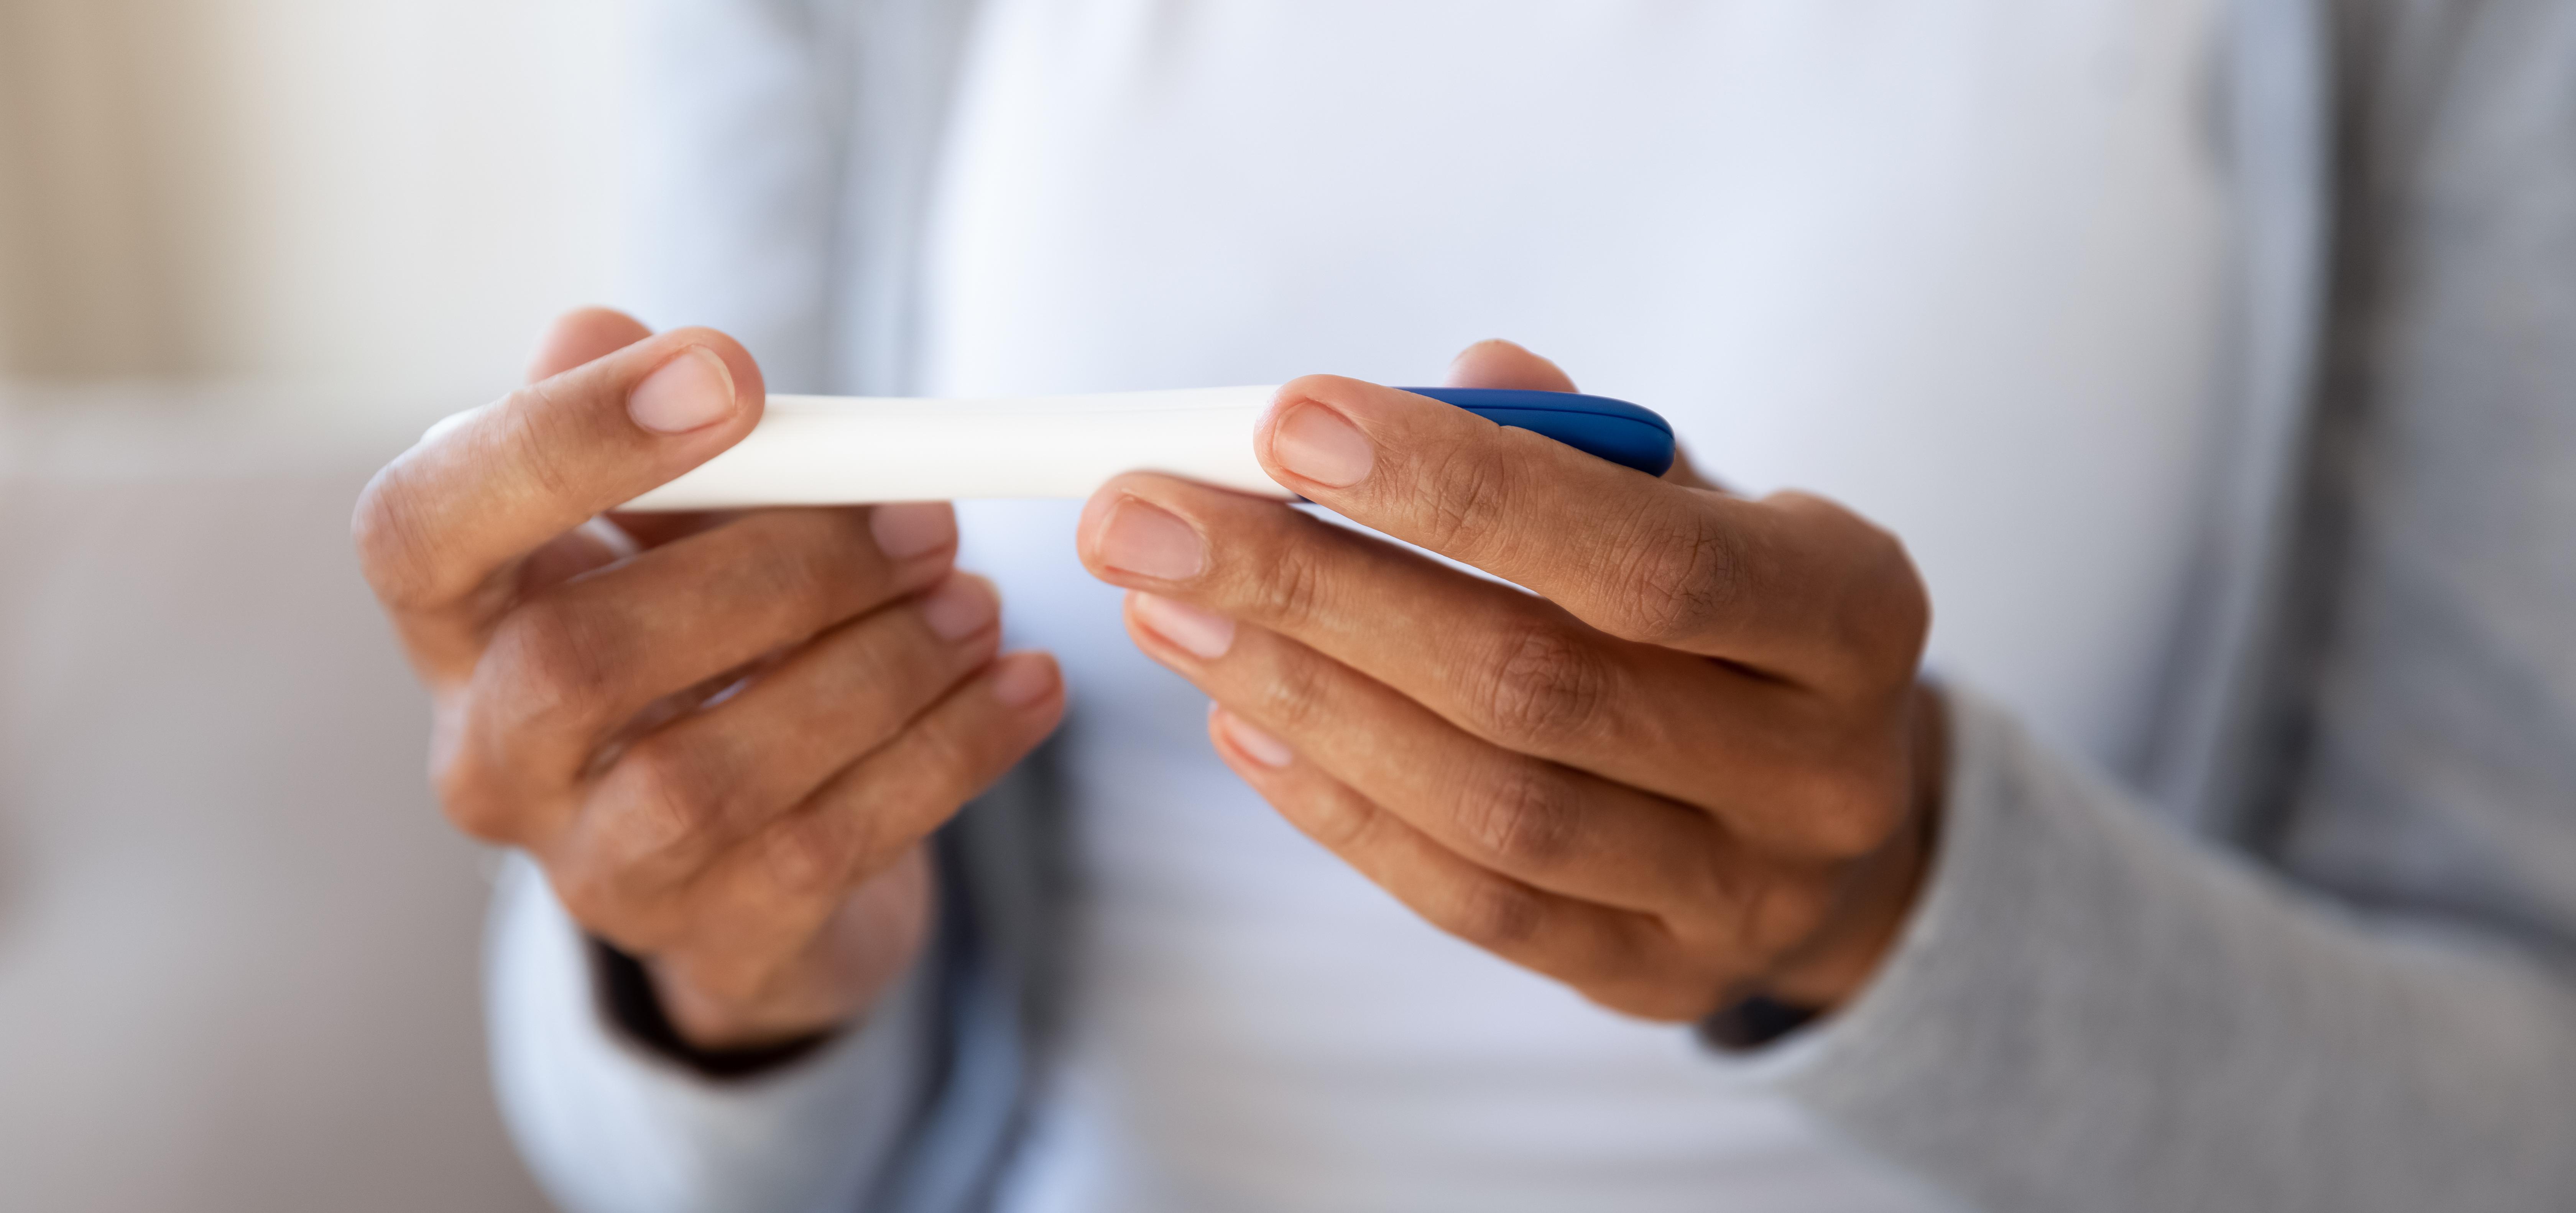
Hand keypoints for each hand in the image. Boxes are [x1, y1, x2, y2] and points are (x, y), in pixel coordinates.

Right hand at [355, 309, 1063, 1047]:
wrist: (764, 860)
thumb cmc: (707, 648)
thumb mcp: (670, 532)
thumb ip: (644, 435)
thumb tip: (599, 331)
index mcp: (460, 622)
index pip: (421, 527)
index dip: (559, 443)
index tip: (727, 372)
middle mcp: (491, 757)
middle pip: (579, 663)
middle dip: (779, 574)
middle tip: (925, 522)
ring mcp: (594, 871)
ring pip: (709, 775)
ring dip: (876, 671)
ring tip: (975, 603)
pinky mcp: (717, 945)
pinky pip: (832, 848)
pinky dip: (950, 752)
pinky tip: (1024, 684)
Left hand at [1076, 341, 1938, 1019]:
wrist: (1839, 823)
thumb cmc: (1737, 624)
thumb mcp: (1707, 510)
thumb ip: (1590, 449)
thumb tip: (1460, 375)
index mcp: (1851, 610)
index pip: (1643, 552)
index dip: (1457, 488)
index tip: (1284, 419)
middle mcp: (1814, 769)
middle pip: (1532, 681)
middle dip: (1314, 587)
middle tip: (1144, 515)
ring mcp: (1735, 894)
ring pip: (1485, 802)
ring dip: (1297, 696)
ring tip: (1163, 605)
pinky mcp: (1648, 977)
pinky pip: (1468, 899)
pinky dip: (1336, 808)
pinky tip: (1236, 721)